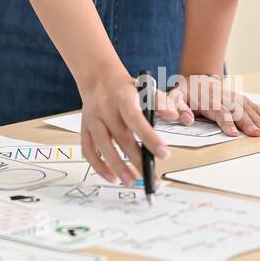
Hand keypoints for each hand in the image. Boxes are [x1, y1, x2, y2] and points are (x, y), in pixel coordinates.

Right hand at [80, 70, 193, 184]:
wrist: (98, 78)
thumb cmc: (126, 88)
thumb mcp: (146, 88)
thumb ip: (161, 102)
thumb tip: (174, 115)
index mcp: (122, 97)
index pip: (135, 118)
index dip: (149, 137)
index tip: (164, 154)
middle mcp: (104, 108)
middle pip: (121, 137)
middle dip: (137, 160)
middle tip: (152, 179)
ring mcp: (92, 120)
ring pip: (103, 146)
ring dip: (117, 166)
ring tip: (132, 181)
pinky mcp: (85, 129)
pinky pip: (88, 150)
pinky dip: (99, 166)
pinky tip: (112, 177)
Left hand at [174, 74, 259, 137]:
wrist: (195, 78)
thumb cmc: (184, 93)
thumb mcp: (173, 98)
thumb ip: (175, 108)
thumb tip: (184, 119)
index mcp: (205, 98)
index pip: (217, 110)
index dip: (226, 121)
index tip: (232, 132)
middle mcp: (221, 96)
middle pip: (235, 109)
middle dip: (246, 122)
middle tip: (255, 134)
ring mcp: (231, 96)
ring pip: (246, 107)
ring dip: (257, 118)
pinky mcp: (238, 98)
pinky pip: (251, 105)